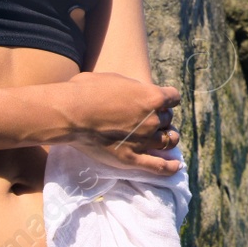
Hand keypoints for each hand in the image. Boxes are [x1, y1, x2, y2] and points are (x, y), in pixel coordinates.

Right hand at [61, 72, 182, 174]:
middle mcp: (153, 119)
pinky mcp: (132, 158)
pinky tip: (176, 166)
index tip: (162, 101)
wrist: (71, 113)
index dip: (167, 98)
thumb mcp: (116, 79)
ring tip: (162, 139)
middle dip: (162, 117)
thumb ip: (133, 88)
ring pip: (169, 141)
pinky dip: (171, 167)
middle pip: (169, 119)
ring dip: (167, 138)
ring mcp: (144, 140)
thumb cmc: (88, 90)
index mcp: (152, 97)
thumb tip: (135, 92)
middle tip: (151, 119)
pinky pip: (159, 167)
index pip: (173, 97)